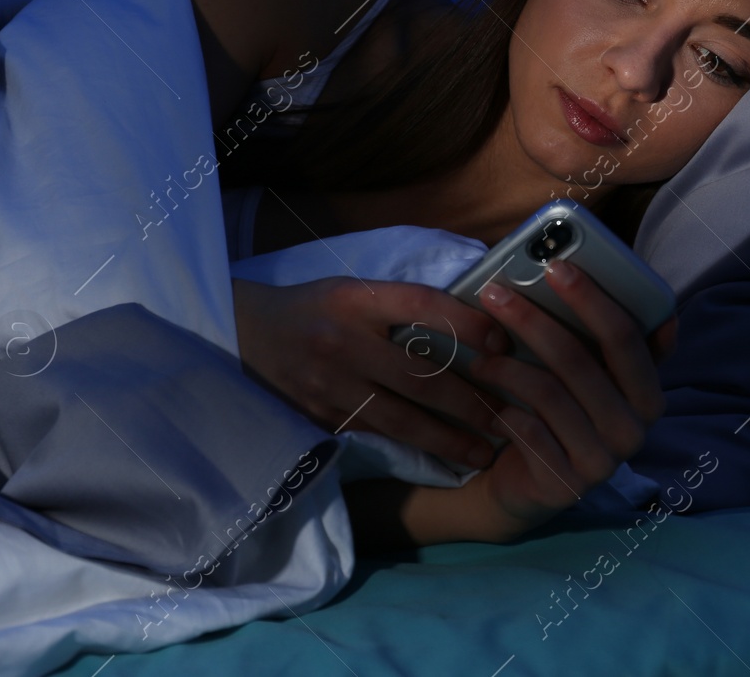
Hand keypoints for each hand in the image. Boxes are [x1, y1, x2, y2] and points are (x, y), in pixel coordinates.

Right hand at [232, 276, 512, 469]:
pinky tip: (440, 459)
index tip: (503, 341)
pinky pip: (374, 436)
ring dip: (449, 439)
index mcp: (356, 299)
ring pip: (400, 418)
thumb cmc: (313, 308)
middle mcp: (343, 341)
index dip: (467, 323)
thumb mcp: (353, 289)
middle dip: (471, 401)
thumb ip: (402, 303)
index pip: (423, 305)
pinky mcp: (318, 418)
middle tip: (509, 416)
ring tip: (485, 452)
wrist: (241, 335)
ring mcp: (328, 385)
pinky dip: (411, 449)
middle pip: (420, 375)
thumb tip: (474, 313)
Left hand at [453, 257, 676, 541]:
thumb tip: (571, 269)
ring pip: (549, 392)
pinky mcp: (567, 485)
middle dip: (533, 320)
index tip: (555, 266)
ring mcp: (604, 461)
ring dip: (506, 366)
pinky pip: (528, 431)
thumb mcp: (583, 375)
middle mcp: (635, 428)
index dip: (591, 298)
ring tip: (480, 354)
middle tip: (495, 294)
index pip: (627, 335)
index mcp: (649, 392)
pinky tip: (487, 399)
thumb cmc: (558, 412)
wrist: (526, 485)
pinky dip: (502, 408)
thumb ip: (594, 337)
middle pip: (581, 359)